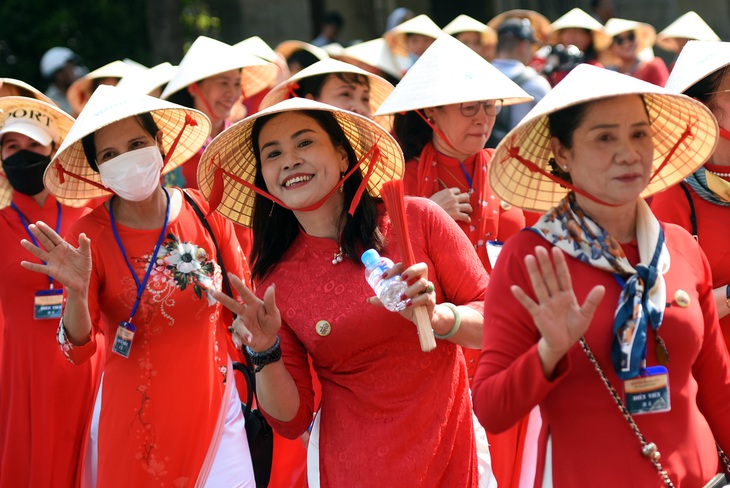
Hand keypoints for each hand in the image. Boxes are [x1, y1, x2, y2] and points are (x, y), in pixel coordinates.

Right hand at [20, 221, 91, 294]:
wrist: (81, 281)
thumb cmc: (83, 266)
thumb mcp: (86, 254)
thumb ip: (85, 245)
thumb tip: (83, 234)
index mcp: (64, 246)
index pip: (54, 236)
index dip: (46, 230)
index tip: (38, 223)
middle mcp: (56, 252)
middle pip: (45, 241)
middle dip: (38, 234)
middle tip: (30, 226)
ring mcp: (52, 261)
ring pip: (40, 253)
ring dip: (31, 247)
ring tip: (23, 241)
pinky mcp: (51, 271)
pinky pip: (39, 268)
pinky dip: (31, 266)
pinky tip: (23, 263)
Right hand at [210, 273, 280, 352]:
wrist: (269, 340)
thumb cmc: (271, 323)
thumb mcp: (274, 313)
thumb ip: (271, 302)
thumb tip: (271, 287)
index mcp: (253, 304)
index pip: (245, 293)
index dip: (238, 285)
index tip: (231, 275)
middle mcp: (245, 312)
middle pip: (232, 304)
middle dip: (223, 298)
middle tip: (213, 292)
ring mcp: (241, 323)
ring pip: (238, 325)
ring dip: (243, 331)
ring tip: (250, 337)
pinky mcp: (240, 334)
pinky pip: (237, 337)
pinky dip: (238, 340)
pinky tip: (240, 345)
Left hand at [369, 261, 435, 324]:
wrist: (422, 318)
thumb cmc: (408, 304)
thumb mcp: (395, 301)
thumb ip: (383, 299)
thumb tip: (369, 300)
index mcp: (412, 277)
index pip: (406, 265)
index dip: (395, 268)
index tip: (383, 276)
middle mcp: (421, 279)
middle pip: (422, 267)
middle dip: (411, 270)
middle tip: (401, 278)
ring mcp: (428, 289)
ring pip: (423, 282)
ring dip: (411, 289)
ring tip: (401, 297)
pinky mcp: (431, 299)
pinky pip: (426, 297)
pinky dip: (416, 301)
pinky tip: (408, 305)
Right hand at [430, 188, 471, 222]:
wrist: (427, 212)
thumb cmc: (429, 205)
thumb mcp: (436, 196)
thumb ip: (442, 195)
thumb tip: (445, 198)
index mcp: (448, 191)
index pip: (458, 190)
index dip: (458, 194)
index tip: (457, 197)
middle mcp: (453, 198)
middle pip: (466, 196)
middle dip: (466, 200)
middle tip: (465, 203)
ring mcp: (456, 206)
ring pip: (468, 206)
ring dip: (469, 209)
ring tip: (469, 211)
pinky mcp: (456, 215)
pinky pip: (466, 216)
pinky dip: (467, 219)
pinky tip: (468, 220)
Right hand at [511, 246, 604, 377]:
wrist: (563, 344)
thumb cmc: (574, 328)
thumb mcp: (586, 315)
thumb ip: (592, 301)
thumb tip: (602, 287)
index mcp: (567, 295)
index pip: (563, 276)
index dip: (560, 264)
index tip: (556, 249)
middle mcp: (555, 297)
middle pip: (549, 277)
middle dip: (545, 263)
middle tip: (539, 248)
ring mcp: (545, 305)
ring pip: (539, 286)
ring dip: (534, 273)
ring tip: (529, 258)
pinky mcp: (539, 315)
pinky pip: (529, 304)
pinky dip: (522, 297)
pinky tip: (514, 288)